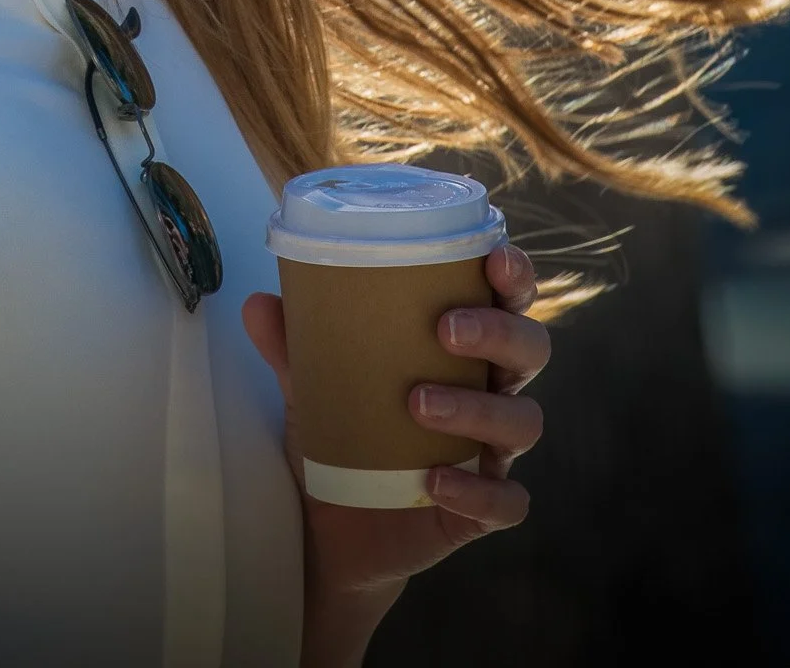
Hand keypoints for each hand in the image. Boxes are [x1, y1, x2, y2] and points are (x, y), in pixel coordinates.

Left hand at [242, 243, 549, 667]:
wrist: (329, 528)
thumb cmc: (340, 431)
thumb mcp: (312, 383)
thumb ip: (290, 344)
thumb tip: (258, 303)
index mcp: (462, 348)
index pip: (508, 299)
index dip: (515, 276)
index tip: (495, 259)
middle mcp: (488, 392)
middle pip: (531, 350)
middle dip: (499, 332)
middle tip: (444, 330)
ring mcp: (490, 452)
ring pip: (524, 422)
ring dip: (477, 408)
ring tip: (416, 403)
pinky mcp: (481, 510)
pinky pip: (506, 503)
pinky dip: (476, 492)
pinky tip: (432, 481)